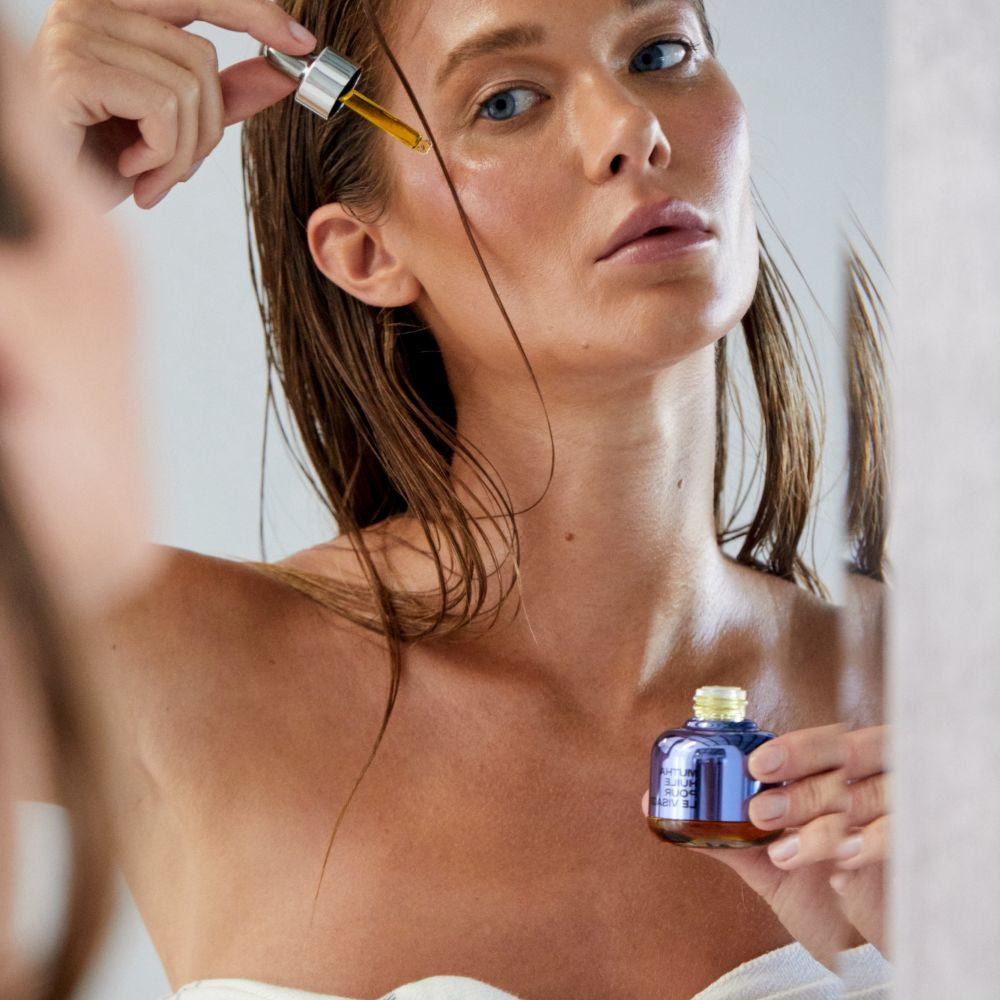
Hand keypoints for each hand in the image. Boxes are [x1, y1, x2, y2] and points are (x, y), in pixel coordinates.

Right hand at [30, 0, 316, 209]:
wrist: (49, 201)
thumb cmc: (98, 160)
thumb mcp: (173, 127)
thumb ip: (222, 95)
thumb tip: (281, 72)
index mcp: (116, 9)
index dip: (253, 13)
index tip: (301, 45)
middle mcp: (89, 5)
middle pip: (202, 56)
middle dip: (207, 126)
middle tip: (178, 166)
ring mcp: (77, 30)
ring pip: (188, 88)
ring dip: (181, 153)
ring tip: (147, 174)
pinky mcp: (73, 67)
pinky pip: (163, 107)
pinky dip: (160, 153)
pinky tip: (130, 169)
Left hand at [642, 722, 888, 966]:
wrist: (864, 945)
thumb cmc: (817, 893)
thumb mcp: (767, 865)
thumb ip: (721, 834)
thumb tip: (653, 804)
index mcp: (839, 775)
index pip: (826, 743)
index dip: (794, 748)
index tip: (755, 762)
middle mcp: (874, 782)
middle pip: (848, 757)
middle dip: (801, 779)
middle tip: (758, 809)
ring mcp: (903, 810)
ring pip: (871, 795)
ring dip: (822, 821)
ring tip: (781, 847)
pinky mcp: (921, 848)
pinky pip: (903, 835)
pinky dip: (869, 848)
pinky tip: (837, 870)